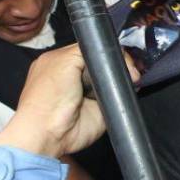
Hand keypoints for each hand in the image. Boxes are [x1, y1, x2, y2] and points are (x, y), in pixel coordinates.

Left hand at [0, 45, 133, 158]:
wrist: (51, 131)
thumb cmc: (48, 96)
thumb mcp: (62, 60)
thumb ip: (85, 49)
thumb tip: (107, 51)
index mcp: (62, 61)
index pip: (91, 48)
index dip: (106, 48)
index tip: (118, 51)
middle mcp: (77, 76)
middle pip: (106, 61)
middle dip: (119, 61)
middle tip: (128, 66)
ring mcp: (92, 91)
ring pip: (117, 75)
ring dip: (125, 75)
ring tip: (131, 76)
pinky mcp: (104, 106)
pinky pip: (122, 93)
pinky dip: (128, 89)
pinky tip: (131, 85)